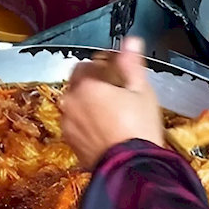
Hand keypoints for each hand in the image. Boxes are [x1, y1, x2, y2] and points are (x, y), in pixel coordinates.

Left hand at [61, 37, 164, 168]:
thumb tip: (131, 42)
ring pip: (75, 106)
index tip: (116, 71)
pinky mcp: (70, 142)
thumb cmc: (139, 129)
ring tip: (112, 111)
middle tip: (115, 91)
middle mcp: (70, 104)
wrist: (131, 167)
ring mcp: (68, 125)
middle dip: (92, 84)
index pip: (86, 65)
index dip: (102, 66)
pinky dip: (85, 122)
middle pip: (77, 85)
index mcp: (85, 86)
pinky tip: (105, 128)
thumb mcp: (141, 90)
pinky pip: (76, 124)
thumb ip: (131, 63)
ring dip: (87, 104)